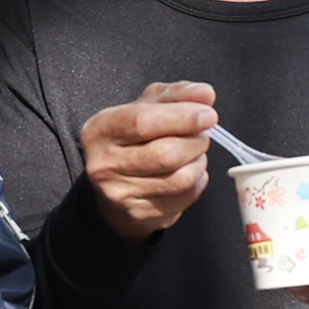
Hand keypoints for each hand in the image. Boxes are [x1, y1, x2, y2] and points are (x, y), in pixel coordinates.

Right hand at [77, 82, 214, 241]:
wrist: (114, 184)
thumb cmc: (133, 139)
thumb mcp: (147, 106)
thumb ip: (177, 95)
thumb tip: (205, 94)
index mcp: (100, 130)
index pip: (143, 122)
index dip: (182, 117)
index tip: (208, 115)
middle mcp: (104, 164)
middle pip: (166, 154)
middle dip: (196, 141)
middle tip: (202, 134)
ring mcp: (120, 193)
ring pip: (180, 178)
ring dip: (198, 162)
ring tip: (194, 152)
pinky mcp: (140, 214)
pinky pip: (185, 196)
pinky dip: (197, 180)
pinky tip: (188, 171)